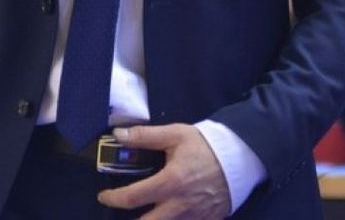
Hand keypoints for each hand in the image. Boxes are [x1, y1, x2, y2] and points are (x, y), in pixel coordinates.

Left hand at [97, 123, 231, 218]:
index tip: (104, 196)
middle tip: (122, 214)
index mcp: (170, 183)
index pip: (132, 198)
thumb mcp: (175, 134)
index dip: (113, 198)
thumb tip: (118, 136)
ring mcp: (193, 218)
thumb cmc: (205, 145)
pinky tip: (166, 214)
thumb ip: (145, 136)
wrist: (240, 157)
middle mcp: (179, 207)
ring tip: (144, 214)